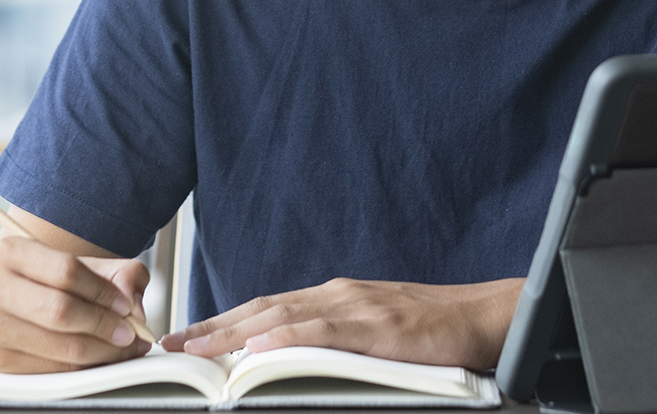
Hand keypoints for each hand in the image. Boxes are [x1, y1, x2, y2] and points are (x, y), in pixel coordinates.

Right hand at [0, 232, 152, 372]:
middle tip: (129, 333)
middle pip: (62, 311)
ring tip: (120, 348)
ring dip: (101, 352)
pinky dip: (81, 368)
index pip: (67, 271)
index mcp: (10, 252)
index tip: (126, 306)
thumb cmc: (30, 285)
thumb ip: (111, 273)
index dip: (104, 292)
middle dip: (105, 326)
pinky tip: (95, 359)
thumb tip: (133, 303)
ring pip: (60, 347)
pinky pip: (51, 371)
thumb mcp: (65, 264)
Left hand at [158, 277, 523, 368]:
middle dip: (212, 328)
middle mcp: (336, 295)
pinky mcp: (377, 326)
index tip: (185, 337)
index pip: (264, 309)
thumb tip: (285, 362)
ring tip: (197, 350)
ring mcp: (356, 307)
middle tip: (170, 345)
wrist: (485, 316)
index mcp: (333, 298)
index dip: (221, 322)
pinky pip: (324, 332)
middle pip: (261, 310)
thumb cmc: (432, 330)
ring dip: (233, 334)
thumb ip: (332, 342)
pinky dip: (288, 340)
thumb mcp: (372, 333)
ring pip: (282, 318)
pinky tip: (260, 350)